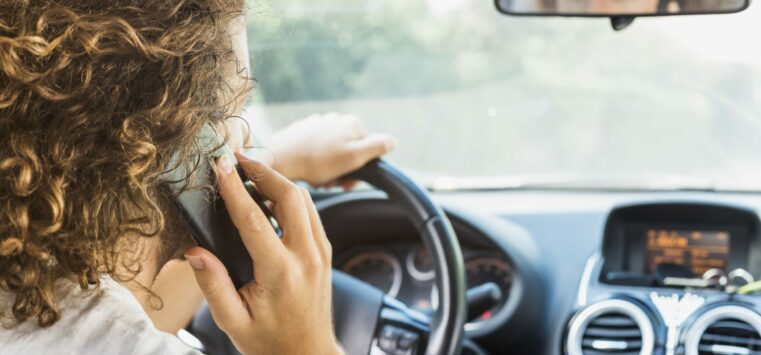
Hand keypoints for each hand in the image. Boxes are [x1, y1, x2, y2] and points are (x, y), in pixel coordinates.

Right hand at [184, 153, 341, 354]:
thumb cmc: (270, 342)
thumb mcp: (233, 321)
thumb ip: (213, 285)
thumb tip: (195, 252)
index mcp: (281, 273)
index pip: (254, 218)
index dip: (234, 188)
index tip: (220, 164)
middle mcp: (307, 257)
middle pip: (291, 195)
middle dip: (263, 171)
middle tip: (237, 160)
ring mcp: (321, 252)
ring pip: (305, 200)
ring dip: (278, 181)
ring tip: (249, 174)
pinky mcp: (324, 252)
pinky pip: (310, 212)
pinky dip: (291, 197)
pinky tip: (268, 197)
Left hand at [268, 113, 395, 187]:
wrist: (279, 160)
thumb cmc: (317, 162)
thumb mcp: (353, 157)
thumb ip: (377, 147)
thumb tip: (393, 141)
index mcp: (352, 123)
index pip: (368, 150)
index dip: (360, 169)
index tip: (346, 182)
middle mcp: (336, 118)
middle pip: (349, 150)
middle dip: (343, 170)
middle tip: (330, 183)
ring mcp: (317, 123)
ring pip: (332, 151)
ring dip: (329, 168)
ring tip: (317, 178)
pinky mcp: (301, 131)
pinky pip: (315, 149)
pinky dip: (314, 161)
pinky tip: (306, 170)